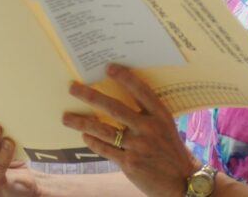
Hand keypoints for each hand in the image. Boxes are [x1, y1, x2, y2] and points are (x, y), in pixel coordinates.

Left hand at [63, 64, 198, 196]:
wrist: (182, 180)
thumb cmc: (171, 150)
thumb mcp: (166, 127)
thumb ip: (148, 114)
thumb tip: (121, 101)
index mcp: (160, 116)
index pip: (141, 91)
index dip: (125, 78)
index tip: (108, 67)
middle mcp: (148, 128)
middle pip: (114, 108)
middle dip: (91, 96)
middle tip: (73, 88)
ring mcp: (137, 146)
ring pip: (103, 130)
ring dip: (82, 122)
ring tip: (66, 117)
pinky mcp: (129, 163)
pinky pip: (105, 149)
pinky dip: (93, 142)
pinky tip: (84, 136)